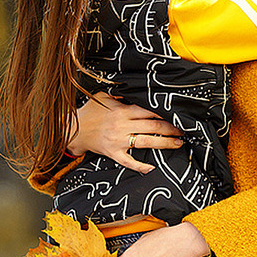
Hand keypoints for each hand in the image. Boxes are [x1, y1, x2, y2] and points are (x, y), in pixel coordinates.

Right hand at [68, 94, 182, 175]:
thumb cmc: (90, 112)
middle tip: (183, 130)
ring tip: (178, 143)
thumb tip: (137, 89)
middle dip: (170, 128)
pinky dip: (140, 166)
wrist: (72, 129)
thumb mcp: (104, 96)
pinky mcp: (113, 153)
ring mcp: (118, 141)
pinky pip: (129, 161)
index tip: (177, 114)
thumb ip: (121, 94)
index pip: (148, 110)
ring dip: (164, 143)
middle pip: (152, 126)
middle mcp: (122, 126)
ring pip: (146, 142)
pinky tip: (152, 168)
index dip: (164, 112)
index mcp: (122, 111)